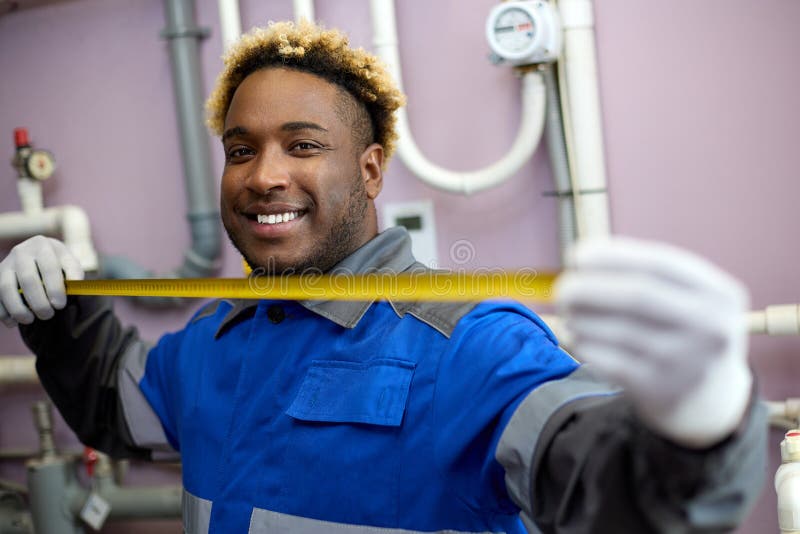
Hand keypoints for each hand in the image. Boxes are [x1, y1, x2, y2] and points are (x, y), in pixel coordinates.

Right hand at [0, 235, 83, 326]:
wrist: (38, 258)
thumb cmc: (58, 265)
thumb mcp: (70, 264)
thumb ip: (74, 274)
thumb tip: (74, 285)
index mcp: (43, 245)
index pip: (49, 268)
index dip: (55, 288)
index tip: (60, 305)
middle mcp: (21, 252)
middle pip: (28, 279)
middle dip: (38, 302)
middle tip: (48, 315)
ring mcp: (5, 264)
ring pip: (6, 288)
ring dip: (17, 308)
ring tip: (29, 320)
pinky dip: (2, 312)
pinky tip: (13, 322)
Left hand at [555, 236, 751, 448]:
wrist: (709, 401)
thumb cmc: (684, 333)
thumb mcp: (689, 300)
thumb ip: (646, 275)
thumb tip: (581, 257)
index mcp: (720, 295)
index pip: (659, 264)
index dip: (612, 257)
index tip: (576, 255)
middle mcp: (709, 328)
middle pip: (637, 296)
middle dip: (590, 287)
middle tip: (562, 289)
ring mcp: (685, 362)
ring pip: (617, 330)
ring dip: (581, 318)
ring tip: (569, 314)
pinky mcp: (659, 390)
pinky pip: (608, 360)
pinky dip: (584, 344)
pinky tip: (576, 337)